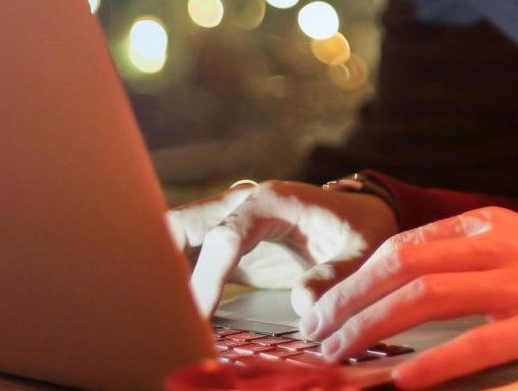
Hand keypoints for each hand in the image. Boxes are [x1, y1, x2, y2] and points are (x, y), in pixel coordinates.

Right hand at [167, 180, 398, 317]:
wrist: (359, 215)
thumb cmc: (360, 230)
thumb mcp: (363, 252)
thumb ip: (336, 275)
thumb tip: (304, 306)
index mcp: (270, 201)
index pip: (225, 236)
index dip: (208, 277)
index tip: (199, 314)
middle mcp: (238, 204)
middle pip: (179, 226)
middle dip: (159, 265)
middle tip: (158, 313)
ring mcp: (224, 221)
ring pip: (171, 238)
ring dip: (158, 272)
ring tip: (155, 316)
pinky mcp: (221, 244)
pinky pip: (183, 257)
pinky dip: (170, 281)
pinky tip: (169, 313)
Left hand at [300, 208, 517, 387]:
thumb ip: (471, 256)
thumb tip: (407, 281)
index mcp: (490, 224)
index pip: (405, 243)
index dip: (357, 275)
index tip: (326, 305)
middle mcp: (500, 246)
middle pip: (404, 264)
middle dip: (350, 298)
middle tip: (316, 332)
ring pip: (427, 296)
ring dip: (373, 326)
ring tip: (342, 355)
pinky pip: (475, 343)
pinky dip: (433, 363)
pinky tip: (403, 380)